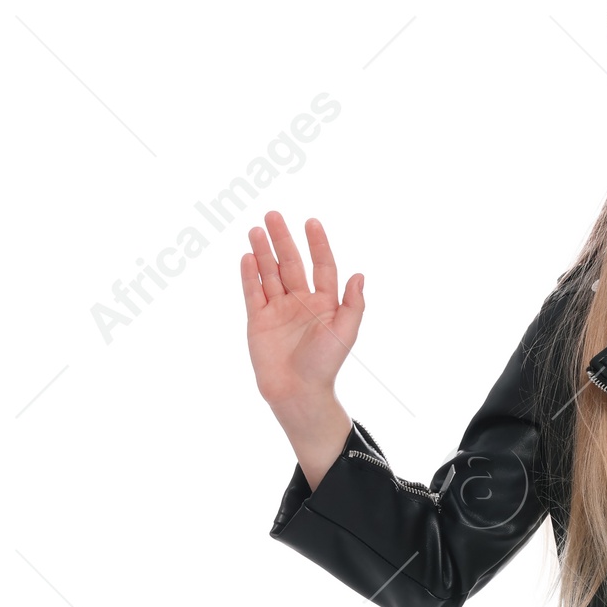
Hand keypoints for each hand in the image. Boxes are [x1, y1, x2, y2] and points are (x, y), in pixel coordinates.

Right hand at [242, 212, 364, 406]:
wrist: (297, 391)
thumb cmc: (325, 364)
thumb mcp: (345, 333)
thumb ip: (353, 304)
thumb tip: (359, 275)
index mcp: (325, 303)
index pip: (322, 266)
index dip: (318, 244)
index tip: (311, 222)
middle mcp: (301, 302)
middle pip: (291, 263)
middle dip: (282, 239)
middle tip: (273, 215)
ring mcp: (278, 309)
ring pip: (270, 273)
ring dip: (263, 252)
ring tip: (256, 230)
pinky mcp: (258, 320)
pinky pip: (253, 292)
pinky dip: (250, 275)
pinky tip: (247, 256)